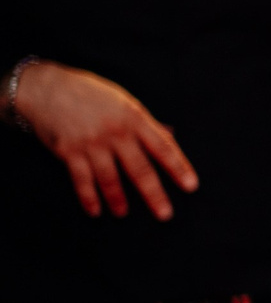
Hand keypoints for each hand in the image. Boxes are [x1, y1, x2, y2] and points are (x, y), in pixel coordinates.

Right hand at [11, 61, 197, 218]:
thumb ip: (145, 123)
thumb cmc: (91, 94)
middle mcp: (116, 132)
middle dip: (153, 194)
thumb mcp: (123, 102)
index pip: (163, 147)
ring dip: (118, 199)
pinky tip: (95, 211)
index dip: (178, 168)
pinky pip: (81, 180)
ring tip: (123, 214)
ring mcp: (92, 143)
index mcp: (134, 118)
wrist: (48, 88)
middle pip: (139, 169)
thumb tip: (170, 137)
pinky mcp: (69, 152)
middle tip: (165, 214)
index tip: (191, 186)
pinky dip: (88, 198)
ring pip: (110, 178)